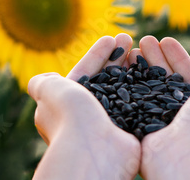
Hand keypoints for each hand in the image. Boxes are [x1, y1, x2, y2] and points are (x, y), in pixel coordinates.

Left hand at [28, 34, 140, 179]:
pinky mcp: (129, 130)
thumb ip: (43, 82)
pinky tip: (151, 71)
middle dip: (116, 57)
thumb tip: (38, 81)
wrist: (93, 150)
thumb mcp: (48, 91)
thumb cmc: (70, 116)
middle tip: (129, 38)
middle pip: (105, 79)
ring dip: (131, 68)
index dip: (97, 55)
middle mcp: (88, 115)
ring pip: (123, 89)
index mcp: (67, 105)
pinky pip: (137, 102)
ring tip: (142, 49)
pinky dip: (143, 86)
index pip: (84, 73)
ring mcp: (110, 123)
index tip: (111, 38)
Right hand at [133, 36, 189, 179]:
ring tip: (131, 48)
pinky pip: (133, 100)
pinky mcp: (140, 127)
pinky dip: (128, 82)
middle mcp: (179, 114)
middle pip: (164, 78)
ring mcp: (159, 120)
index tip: (165, 40)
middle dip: (155, 57)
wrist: (184, 152)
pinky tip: (122, 66)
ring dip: (140, 66)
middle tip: (144, 40)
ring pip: (147, 86)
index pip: (186, 75)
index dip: (177, 57)